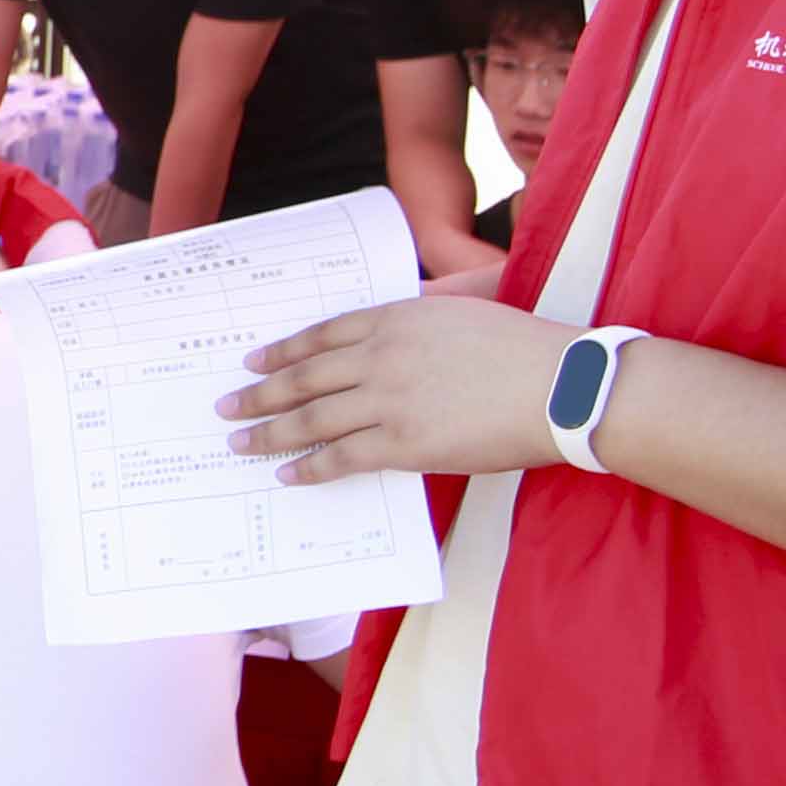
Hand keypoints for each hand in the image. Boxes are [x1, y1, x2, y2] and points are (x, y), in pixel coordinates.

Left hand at [217, 293, 576, 483]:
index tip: (253, 361)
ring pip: (312, 418)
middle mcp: (380, 355)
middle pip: (304, 376)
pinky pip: (342, 458)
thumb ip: (417, 317)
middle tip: (226, 406)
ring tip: (240, 442)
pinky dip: (310, 467)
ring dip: (270, 432)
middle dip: (259, 393)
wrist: (559, 385)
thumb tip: (390, 326)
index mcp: (395, 317)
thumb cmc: (521, 349)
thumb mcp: (461, 312)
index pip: (321, 334)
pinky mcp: (404, 444)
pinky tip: (288, 474)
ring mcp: (388, 400)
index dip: (283, 351)